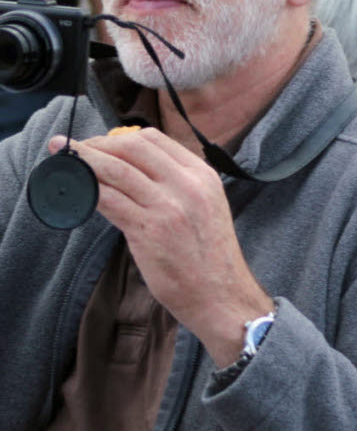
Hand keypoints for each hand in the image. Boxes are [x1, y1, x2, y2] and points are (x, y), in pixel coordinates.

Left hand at [50, 129, 272, 367]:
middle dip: (97, 144)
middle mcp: (187, 184)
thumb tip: (134, 171)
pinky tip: (74, 192)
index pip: (155, 140)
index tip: (99, 143)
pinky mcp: (149, 230)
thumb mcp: (204, 206)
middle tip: (73, 149)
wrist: (220, 293)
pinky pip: (108, 200)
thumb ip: (177, 185)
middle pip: (133, 147)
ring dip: (84, 162)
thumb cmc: (208, 255)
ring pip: (116, 170)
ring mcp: (168, 206)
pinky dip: (87, 191)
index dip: (119, 136)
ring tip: (62, 160)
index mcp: (203, 175)